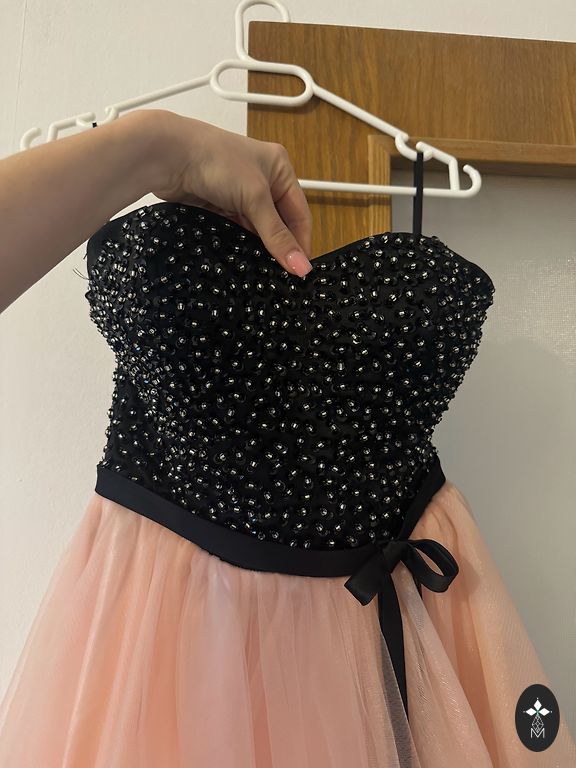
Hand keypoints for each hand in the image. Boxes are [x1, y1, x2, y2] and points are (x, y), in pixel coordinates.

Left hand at [148, 110, 312, 276]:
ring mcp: (238, 193)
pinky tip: (240, 258)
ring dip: (257, 247)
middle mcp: (262, 180)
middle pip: (279, 223)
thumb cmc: (214, 158)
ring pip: (256, 230)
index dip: (301, 242)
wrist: (167, 156)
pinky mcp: (219, 205)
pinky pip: (236, 231)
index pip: (300, 213)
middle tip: (281, 275)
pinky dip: (238, 244)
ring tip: (262, 270)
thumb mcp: (254, 198)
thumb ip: (277, 235)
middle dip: (279, 247)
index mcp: (280, 168)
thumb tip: (300, 265)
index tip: (300, 270)